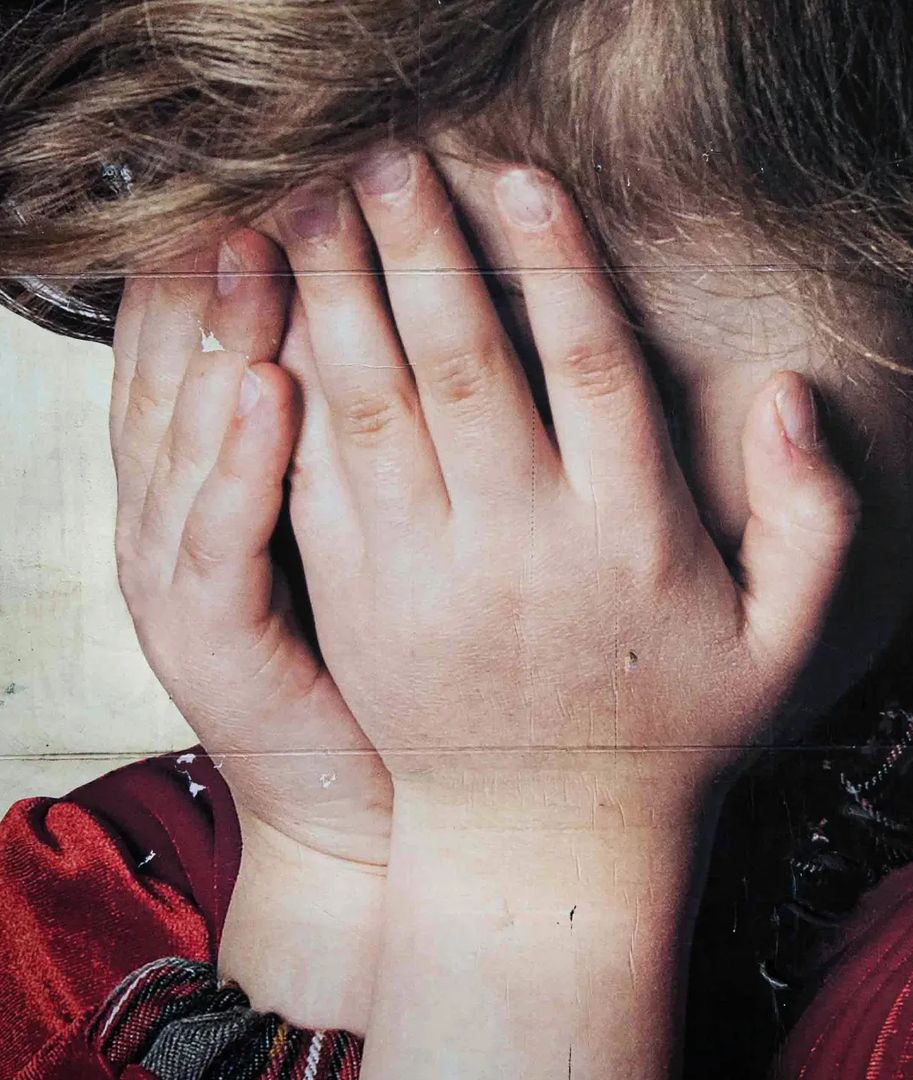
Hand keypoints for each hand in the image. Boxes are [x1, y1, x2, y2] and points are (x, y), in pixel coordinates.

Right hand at [110, 233, 392, 1028]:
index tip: (301, 185)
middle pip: (185, 371)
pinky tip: (265, 384)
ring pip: (185, 436)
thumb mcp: (367, 529)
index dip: (242, 266)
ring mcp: (181, 579)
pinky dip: (237, 462)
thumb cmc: (392, 657)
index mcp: (216, 484)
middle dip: (228, 275)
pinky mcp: (212, 644)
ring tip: (261, 242)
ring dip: (221, 337)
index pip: (209, 350)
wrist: (369, 798)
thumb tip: (408, 318)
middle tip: (283, 179)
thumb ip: (366, 433)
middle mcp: (181, 517)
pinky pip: (218, 539)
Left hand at [267, 148, 860, 826]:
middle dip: (421, 248)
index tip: (520, 177)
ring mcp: (427, 576)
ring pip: (372, 406)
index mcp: (630, 538)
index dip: (557, 262)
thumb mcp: (784, 640)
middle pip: (463, 364)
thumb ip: (812, 515)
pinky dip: (296, 393)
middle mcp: (522, 545)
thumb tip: (789, 392)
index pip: (591, 366)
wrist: (543, 836)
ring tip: (315, 208)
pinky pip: (318, 478)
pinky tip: (281, 323)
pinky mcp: (359, 605)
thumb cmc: (672, 731)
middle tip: (388, 159)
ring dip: (339, 296)